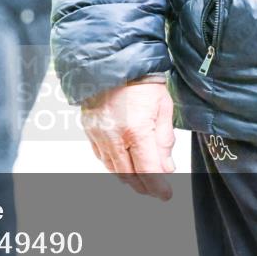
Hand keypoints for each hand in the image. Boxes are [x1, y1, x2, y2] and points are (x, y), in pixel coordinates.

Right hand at [81, 82, 174, 199]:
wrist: (113, 60)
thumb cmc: (141, 81)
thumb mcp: (163, 108)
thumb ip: (164, 141)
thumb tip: (167, 168)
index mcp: (136, 130)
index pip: (149, 171)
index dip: (158, 188)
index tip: (166, 195)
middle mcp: (114, 136)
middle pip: (129, 175)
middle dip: (144, 187)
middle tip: (157, 190)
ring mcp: (98, 134)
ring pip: (113, 169)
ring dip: (129, 178)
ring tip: (142, 180)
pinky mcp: (89, 130)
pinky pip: (101, 156)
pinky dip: (114, 165)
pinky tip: (124, 163)